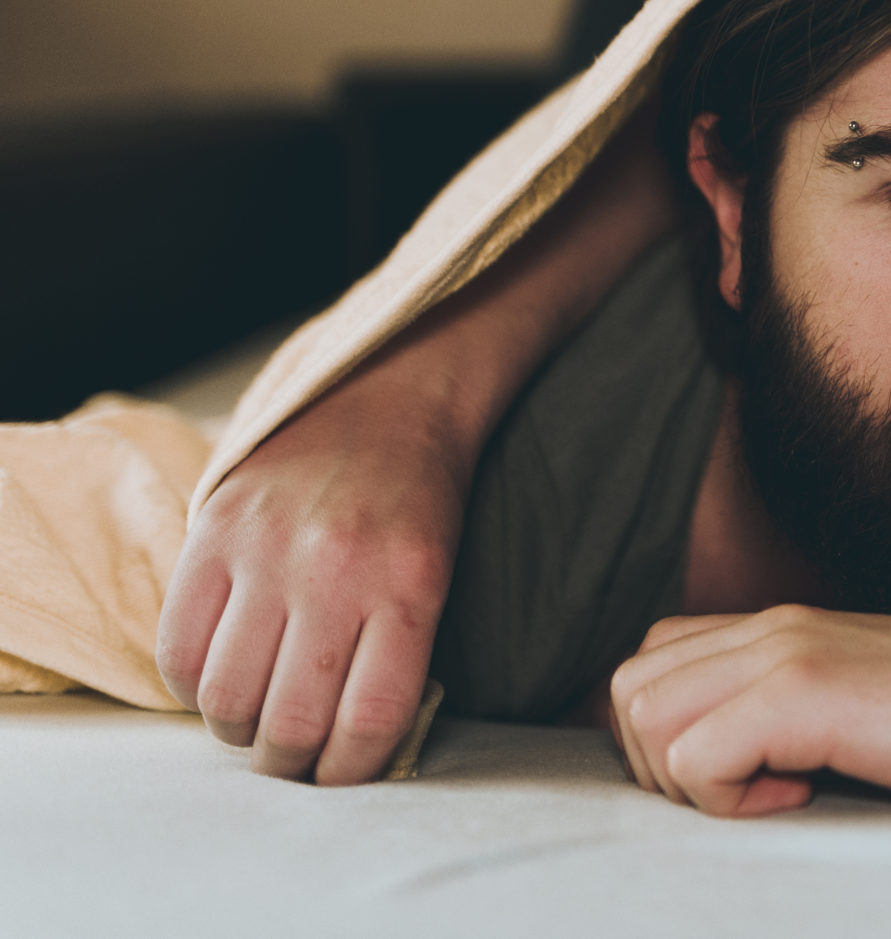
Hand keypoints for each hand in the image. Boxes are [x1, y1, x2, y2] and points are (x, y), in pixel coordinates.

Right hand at [156, 373, 465, 784]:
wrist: (386, 393)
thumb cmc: (419, 500)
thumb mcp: (436, 575)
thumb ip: (398, 656)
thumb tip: (347, 753)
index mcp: (408, 586)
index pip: (368, 722)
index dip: (348, 772)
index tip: (340, 774)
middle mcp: (335, 571)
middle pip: (288, 724)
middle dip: (287, 763)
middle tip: (292, 756)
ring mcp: (267, 550)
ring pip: (225, 697)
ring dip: (236, 728)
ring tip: (255, 714)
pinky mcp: (213, 531)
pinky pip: (177, 647)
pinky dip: (192, 684)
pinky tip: (219, 674)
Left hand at [606, 607, 890, 817]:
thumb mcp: (867, 703)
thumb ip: (798, 711)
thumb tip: (732, 763)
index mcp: (786, 628)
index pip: (655, 660)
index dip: (673, 736)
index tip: (747, 779)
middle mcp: (774, 626)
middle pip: (629, 687)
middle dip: (664, 763)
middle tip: (749, 794)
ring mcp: (787, 652)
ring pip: (644, 715)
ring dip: (691, 779)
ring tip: (774, 795)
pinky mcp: (806, 692)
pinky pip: (695, 756)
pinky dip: (730, 797)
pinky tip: (805, 796)